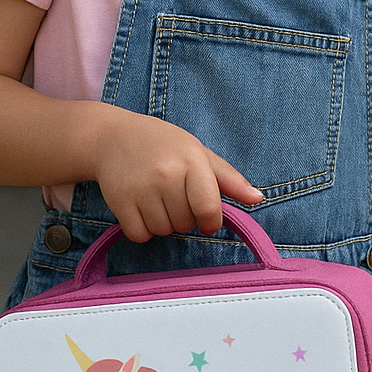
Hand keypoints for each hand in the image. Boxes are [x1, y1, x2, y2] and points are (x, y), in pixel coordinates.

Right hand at [93, 110, 262, 241]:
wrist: (113, 137)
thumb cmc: (164, 146)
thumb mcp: (198, 153)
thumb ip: (229, 178)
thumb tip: (257, 198)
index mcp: (191, 160)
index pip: (208, 207)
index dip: (211, 222)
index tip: (207, 220)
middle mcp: (166, 174)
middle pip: (186, 223)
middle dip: (184, 217)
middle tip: (173, 196)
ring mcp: (141, 188)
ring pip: (163, 231)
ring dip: (163, 223)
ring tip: (156, 199)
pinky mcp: (119, 201)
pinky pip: (139, 234)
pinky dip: (142, 229)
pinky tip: (140, 208)